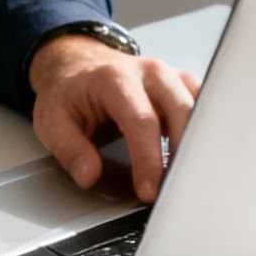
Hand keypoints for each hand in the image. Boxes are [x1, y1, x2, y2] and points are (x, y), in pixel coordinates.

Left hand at [28, 34, 200, 201]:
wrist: (76, 65)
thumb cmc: (67, 92)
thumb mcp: (52, 121)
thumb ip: (70, 149)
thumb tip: (89, 175)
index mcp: (115, 79)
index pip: (142, 122)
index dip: (149, 160)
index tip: (149, 191)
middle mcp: (149, 73)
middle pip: (182, 112)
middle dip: (183, 154)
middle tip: (175, 190)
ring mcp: (169, 77)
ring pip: (200, 108)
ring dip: (197, 144)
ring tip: (186, 178)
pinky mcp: (181, 85)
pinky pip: (204, 106)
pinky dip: (203, 132)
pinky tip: (193, 157)